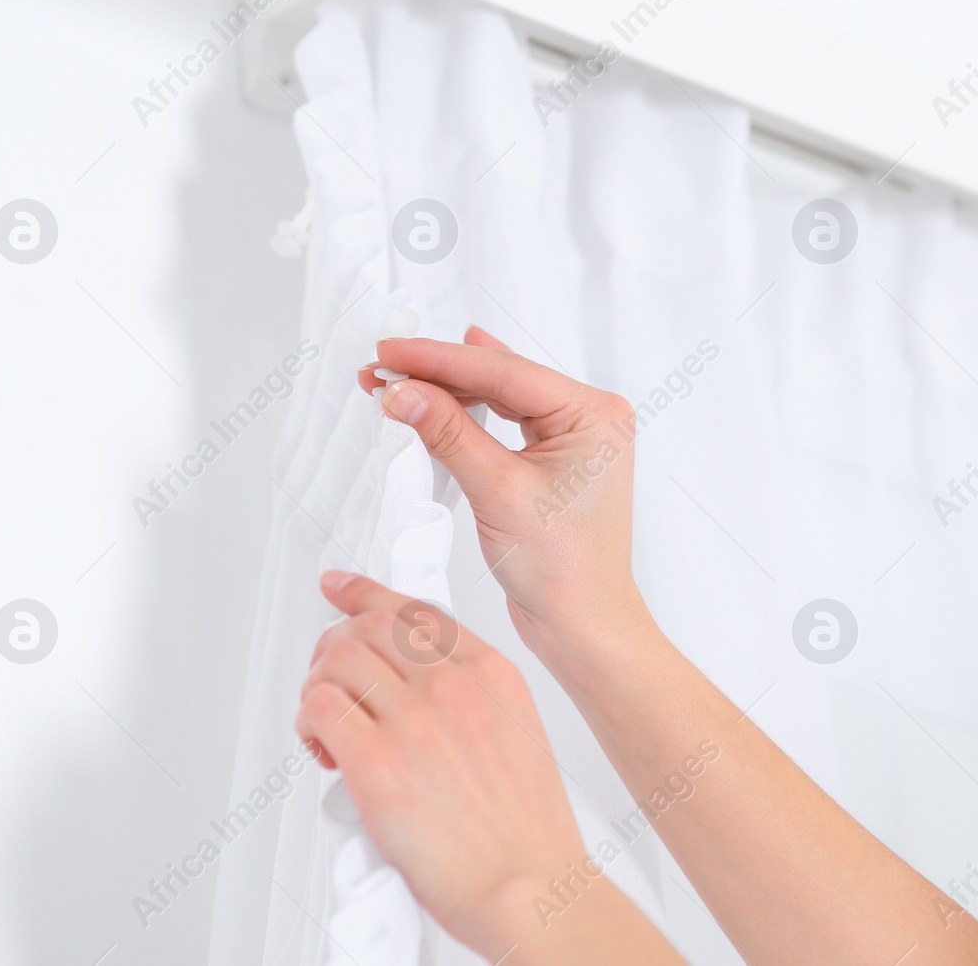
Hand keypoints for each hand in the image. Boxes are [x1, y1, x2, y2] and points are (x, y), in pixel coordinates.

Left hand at [295, 570, 585, 957]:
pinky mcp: (376, 764)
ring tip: (326, 723)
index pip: (416, 610)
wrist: (528, 886)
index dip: (366, 594)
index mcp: (491, 675)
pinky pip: (319, 708)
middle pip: (368, 626)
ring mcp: (414, 721)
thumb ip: (472, 701)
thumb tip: (416, 692)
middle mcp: (452, 686)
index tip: (341, 588)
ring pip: (336, 659)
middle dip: (335, 646)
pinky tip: (323, 748)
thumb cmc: (527, 832)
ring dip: (318, 686)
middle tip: (328, 678)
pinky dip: (307, 723)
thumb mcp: (518, 735)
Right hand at [360, 329, 649, 659]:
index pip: (506, 372)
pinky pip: (506, 422)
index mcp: (594, 415)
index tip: (392, 352)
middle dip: (439, 373)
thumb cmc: (563, 570)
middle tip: (383, 366)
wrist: (582, 626)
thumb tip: (404, 393)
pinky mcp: (555, 459)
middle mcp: (591, 418)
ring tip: (396, 383)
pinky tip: (443, 390)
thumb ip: (449, 434)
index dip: (440, 360)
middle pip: (502, 379)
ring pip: (501, 398)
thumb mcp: (498, 492)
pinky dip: (467, 414)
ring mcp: (575, 438)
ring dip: (448, 391)